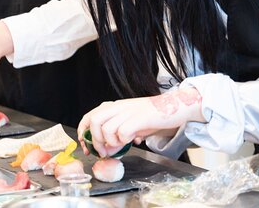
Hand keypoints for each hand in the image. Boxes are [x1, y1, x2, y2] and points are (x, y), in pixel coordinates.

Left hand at [77, 87, 204, 157]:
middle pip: (94, 121)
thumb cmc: (154, 116)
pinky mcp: (139, 117)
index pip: (90, 116)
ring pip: (106, 128)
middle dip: (96, 140)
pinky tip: (132, 140)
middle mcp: (119, 106)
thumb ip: (119, 135)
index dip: (84, 132)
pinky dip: (124, 140)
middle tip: (103, 152)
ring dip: (110, 142)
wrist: (175, 106)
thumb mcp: (132, 124)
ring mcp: (129, 111)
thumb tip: (110, 149)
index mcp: (114, 107)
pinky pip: (123, 131)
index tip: (86, 146)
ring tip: (120, 146)